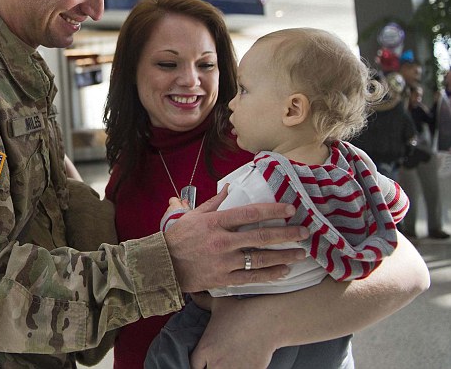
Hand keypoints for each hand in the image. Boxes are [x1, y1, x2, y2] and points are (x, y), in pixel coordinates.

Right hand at [164, 185, 307, 292]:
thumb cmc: (177, 237)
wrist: (162, 265)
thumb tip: (229, 188)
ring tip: (300, 253)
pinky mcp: (223, 279)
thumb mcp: (193, 215)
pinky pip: (251, 278)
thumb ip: (214, 203)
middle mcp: (222, 241)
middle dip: (286, 234)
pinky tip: (283, 271)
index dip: (272, 211)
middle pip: (260, 237)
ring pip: (260, 259)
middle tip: (304, 232)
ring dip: (283, 256)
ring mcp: (224, 262)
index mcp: (215, 222)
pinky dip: (269, 275)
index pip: (249, 213)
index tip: (290, 209)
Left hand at [190, 297, 276, 368]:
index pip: (194, 365)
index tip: (205, 359)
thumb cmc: (242, 310)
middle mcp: (216, 363)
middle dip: (211, 366)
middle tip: (218, 360)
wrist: (268, 320)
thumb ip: (203, 302)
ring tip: (230, 362)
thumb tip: (193, 295)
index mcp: (205, 348)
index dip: (200, 362)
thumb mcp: (218, 303)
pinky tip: (242, 364)